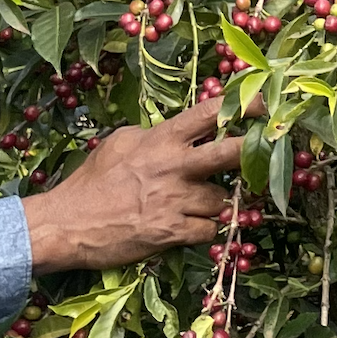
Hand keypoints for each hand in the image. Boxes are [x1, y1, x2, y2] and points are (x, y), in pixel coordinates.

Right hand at [21, 97, 245, 273]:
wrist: (67, 224)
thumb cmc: (90, 182)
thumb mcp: (120, 143)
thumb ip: (152, 135)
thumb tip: (173, 131)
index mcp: (162, 140)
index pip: (209, 114)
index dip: (242, 106)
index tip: (265, 104)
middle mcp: (174, 167)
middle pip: (231, 152)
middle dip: (255, 150)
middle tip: (270, 150)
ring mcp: (175, 202)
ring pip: (222, 200)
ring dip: (217, 203)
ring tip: (199, 204)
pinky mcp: (172, 233)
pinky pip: (208, 231)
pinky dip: (204, 230)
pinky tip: (191, 227)